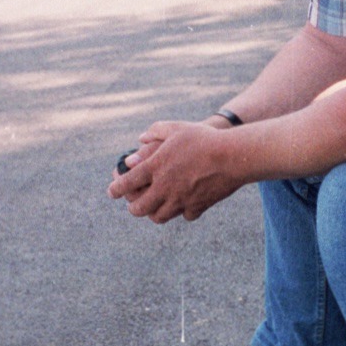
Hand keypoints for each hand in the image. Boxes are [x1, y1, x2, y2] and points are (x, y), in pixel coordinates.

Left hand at [108, 121, 240, 222]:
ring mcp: (180, 200)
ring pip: (159, 217)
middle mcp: (164, 187)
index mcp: (155, 167)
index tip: (112, 191)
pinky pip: (185, 215)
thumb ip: (156, 131)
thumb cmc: (204, 138)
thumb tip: (140, 139)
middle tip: (133, 204)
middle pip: (139, 208)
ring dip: (154, 213)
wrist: (233, 156)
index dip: (115, 189)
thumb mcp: (177, 128)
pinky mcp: (197, 207)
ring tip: (154, 208)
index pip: (125, 183)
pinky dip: (182, 211)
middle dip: (133, 207)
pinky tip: (183, 205)